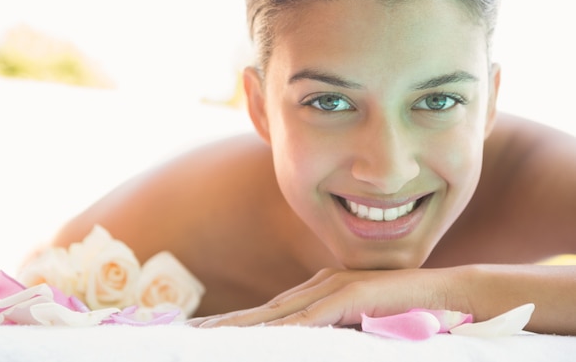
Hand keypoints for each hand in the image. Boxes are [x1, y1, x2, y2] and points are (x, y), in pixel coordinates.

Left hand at [188, 267, 464, 327]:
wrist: (453, 293)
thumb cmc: (409, 314)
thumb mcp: (361, 329)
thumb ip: (336, 335)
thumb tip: (307, 347)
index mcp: (319, 295)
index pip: (268, 315)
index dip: (233, 325)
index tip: (201, 334)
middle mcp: (320, 287)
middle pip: (263, 313)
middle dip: (222, 325)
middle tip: (182, 333)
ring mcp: (336, 289)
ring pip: (278, 314)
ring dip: (239, 327)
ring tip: (201, 337)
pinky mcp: (354, 296)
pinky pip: (313, 318)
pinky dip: (284, 329)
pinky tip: (258, 339)